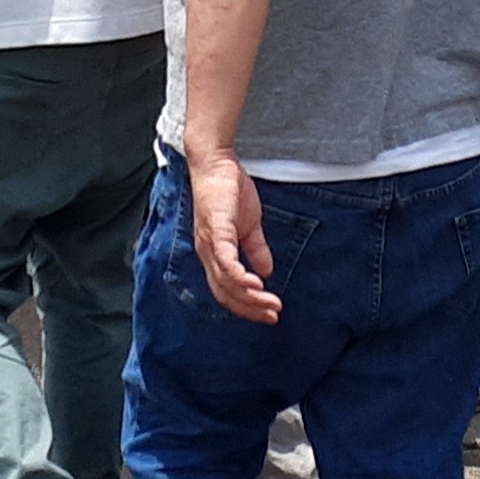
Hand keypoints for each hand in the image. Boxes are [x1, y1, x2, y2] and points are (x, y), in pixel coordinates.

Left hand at [186, 145, 281, 322]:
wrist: (216, 163)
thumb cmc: (229, 190)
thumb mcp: (248, 225)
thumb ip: (255, 248)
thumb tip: (267, 272)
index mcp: (214, 254)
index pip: (226, 291)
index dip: (246, 305)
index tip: (268, 313)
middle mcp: (207, 254)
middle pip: (225, 294)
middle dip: (250, 309)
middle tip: (272, 316)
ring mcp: (209, 243)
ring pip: (226, 283)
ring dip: (250, 297)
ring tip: (270, 305)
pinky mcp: (215, 230)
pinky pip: (225, 262)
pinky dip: (239, 278)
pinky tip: (256, 285)